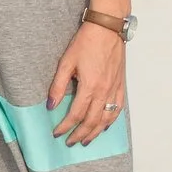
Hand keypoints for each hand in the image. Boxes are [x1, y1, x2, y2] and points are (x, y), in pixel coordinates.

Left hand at [47, 22, 125, 143]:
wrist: (107, 29)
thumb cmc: (85, 43)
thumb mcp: (66, 62)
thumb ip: (58, 86)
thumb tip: (50, 105)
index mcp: (90, 87)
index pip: (76, 114)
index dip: (65, 126)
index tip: (57, 133)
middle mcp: (104, 91)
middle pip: (92, 121)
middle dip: (80, 134)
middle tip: (70, 142)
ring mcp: (114, 89)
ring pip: (106, 118)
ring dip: (96, 132)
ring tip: (86, 140)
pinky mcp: (121, 85)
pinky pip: (118, 109)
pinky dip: (111, 120)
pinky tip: (105, 126)